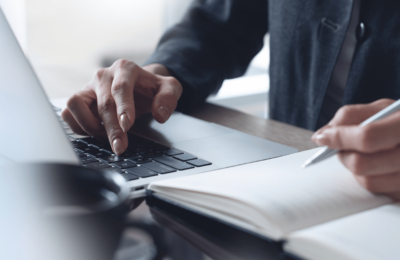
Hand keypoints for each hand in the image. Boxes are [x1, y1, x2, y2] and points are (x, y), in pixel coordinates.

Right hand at [61, 60, 181, 154]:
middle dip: (111, 128)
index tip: (127, 126)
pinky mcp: (79, 99)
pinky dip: (77, 125)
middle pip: (103, 103)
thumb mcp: (169, 88)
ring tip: (106, 137)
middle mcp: (103, 76)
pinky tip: (94, 133)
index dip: (123, 108)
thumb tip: (160, 115)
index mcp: (125, 69)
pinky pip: (68, 112)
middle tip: (120, 147)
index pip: (121, 88)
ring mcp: (88, 87)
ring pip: (75, 104)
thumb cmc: (152, 88)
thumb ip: (168, 98)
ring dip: (89, 125)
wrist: (139, 85)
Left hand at [312, 99, 399, 199]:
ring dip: (356, 170)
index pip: (367, 137)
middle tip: (341, 147)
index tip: (322, 138)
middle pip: (362, 165)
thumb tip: (321, 135)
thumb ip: (350, 116)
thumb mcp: (384, 107)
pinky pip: (381, 194)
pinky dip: (372, 180)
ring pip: (369, 183)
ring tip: (363, 155)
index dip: (339, 138)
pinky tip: (380, 167)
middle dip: (343, 155)